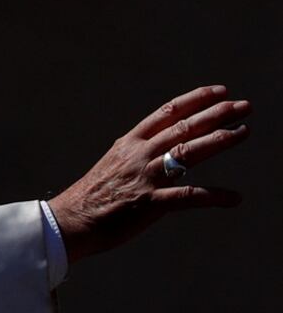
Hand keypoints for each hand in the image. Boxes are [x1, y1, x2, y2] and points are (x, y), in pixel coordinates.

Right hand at [48, 85, 250, 263]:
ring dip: (220, 141)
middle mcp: (138, 155)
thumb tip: (159, 149)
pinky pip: (189, 197)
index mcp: (129, 144)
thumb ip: (136, 154)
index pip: (167, 113)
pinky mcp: (150, 204)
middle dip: (217, 114)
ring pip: (188, 152)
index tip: (219, 91)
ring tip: (243, 132)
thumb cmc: (89, 197)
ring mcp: (145, 178)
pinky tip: (234, 198)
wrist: (69, 221)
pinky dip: (214, 197)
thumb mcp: (112, 165)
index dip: (196, 100)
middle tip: (243, 106)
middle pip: (183, 128)